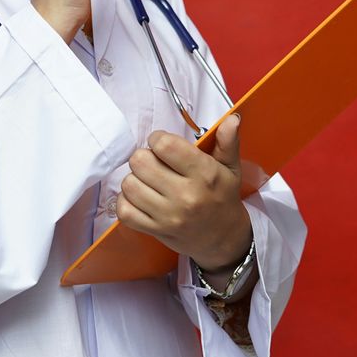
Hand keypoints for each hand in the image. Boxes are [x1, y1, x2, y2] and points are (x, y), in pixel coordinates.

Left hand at [117, 115, 252, 270]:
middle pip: (140, 162)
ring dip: (135, 179)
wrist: (223, 238)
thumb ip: (228, 142)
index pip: (164, 145)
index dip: (157, 139)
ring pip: (129, 184)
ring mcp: (168, 216)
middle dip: (144, 158)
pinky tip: (139, 198)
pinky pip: (124, 211)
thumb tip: (232, 118)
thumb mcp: (230, 168)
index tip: (163, 145)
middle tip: (155, 164)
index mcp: (204, 174)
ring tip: (148, 181)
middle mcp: (185, 195)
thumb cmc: (222, 197)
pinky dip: (126, 202)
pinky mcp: (155, 231)